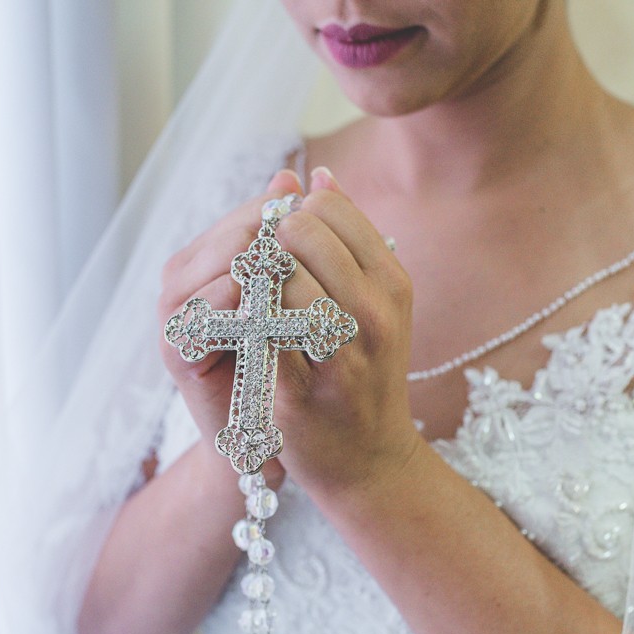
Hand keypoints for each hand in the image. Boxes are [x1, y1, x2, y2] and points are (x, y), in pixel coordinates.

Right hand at [157, 170, 305, 484]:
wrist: (271, 437)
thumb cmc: (289, 363)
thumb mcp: (300, 297)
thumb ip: (299, 241)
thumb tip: (308, 172)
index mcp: (218, 257)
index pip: (247, 216)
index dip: (279, 211)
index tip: (316, 211)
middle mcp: (190, 278)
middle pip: (224, 237)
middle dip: (260, 233)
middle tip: (297, 233)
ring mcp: (178, 314)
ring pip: (200, 270)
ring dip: (239, 265)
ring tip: (276, 265)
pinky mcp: (175, 354)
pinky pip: (190, 321)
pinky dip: (218, 309)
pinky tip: (249, 304)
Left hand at [270, 167, 422, 496]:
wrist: (368, 460)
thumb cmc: (366, 374)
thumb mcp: (376, 303)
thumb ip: (348, 239)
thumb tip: (316, 173)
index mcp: (393, 283)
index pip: (331, 207)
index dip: (292, 214)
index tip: (282, 242)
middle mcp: (375, 314)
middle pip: (302, 232)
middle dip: (268, 242)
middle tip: (260, 270)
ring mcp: (340, 354)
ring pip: (278, 277)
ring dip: (252, 282)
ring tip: (252, 302)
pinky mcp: (300, 390)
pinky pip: (257, 333)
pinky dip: (241, 323)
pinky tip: (241, 333)